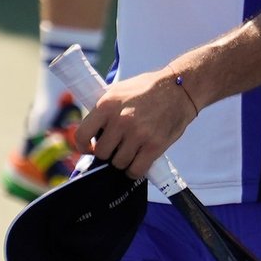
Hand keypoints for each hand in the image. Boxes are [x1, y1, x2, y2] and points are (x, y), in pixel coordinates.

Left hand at [73, 68, 198, 178]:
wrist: (178, 89)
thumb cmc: (146, 89)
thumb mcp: (117, 91)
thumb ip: (103, 111)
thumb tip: (91, 131)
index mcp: (106, 105)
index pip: (82, 134)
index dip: (82, 146)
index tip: (88, 149)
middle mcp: (120, 121)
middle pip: (102, 153)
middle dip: (107, 153)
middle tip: (114, 149)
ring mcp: (138, 134)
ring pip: (119, 163)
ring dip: (122, 162)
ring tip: (128, 153)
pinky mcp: (154, 146)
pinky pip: (136, 170)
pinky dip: (134, 171)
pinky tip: (136, 164)